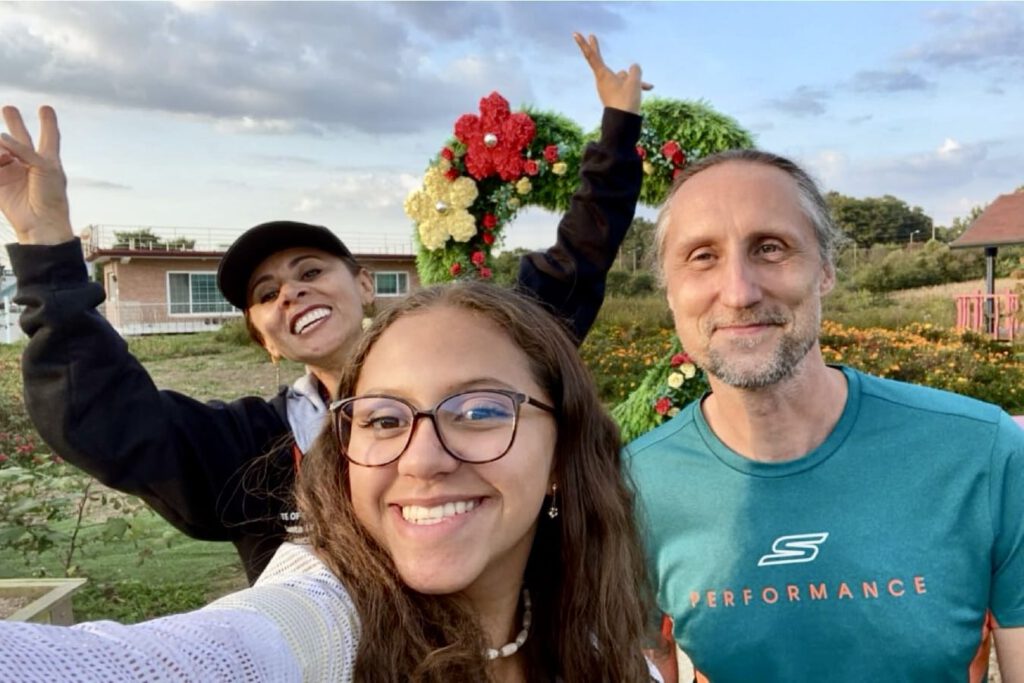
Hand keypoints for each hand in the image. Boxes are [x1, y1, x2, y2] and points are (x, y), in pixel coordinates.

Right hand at [0, 105, 72, 244]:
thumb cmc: (51, 197)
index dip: (47, 122)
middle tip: (8, 108)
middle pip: (21, 137)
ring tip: (6, 157)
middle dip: (14, 122)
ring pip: (1, 148)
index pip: (48, 136)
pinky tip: (2, 159)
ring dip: (1, 146)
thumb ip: (24, 150)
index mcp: (47, 159)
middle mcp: (29, 162)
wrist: (40, 222)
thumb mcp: (45, 167)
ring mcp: (12, 170)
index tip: (46, 108)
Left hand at [574, 33, 651, 114]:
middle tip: (590, 36)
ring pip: (623, 76)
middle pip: (602, 62)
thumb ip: (635, 70)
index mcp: (603, 76)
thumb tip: (632, 69)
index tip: (577, 35)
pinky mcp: (615, 95)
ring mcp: (609, 88)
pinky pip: (627, 85)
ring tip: (642, 89)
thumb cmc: (627, 101)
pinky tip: (650, 88)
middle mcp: (604, 81)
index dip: (585, 45)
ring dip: (634, 80)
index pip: (593, 57)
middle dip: (597, 49)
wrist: (624, 124)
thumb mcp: (634, 82)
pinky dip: (637, 86)